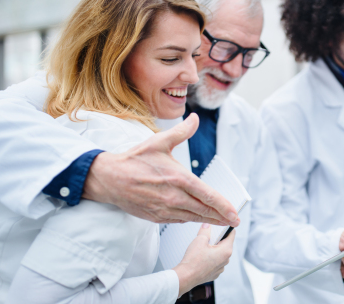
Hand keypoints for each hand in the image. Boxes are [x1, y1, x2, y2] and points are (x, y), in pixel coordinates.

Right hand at [83, 114, 238, 225]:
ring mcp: (164, 209)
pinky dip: (191, 220)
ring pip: (192, 218)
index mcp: (178, 178)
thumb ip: (181, 132)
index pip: (207, 195)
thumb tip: (195, 119)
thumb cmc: (134, 161)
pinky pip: (179, 220)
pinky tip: (197, 219)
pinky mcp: (156, 217)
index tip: (234, 213)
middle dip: (221, 217)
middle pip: (203, 210)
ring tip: (221, 223)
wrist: (108, 179)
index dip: (223, 206)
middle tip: (234, 221)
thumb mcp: (159, 141)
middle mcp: (173, 197)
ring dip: (208, 221)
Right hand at [173, 223, 234, 295]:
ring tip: (204, 247)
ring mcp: (220, 268)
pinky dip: (211, 258)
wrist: (186, 277)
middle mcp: (226, 260)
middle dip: (218, 239)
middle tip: (209, 236)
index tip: (222, 225)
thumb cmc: (193, 261)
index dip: (226, 228)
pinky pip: (215, 262)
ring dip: (214, 249)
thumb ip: (206, 230)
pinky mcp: (214, 273)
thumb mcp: (200, 239)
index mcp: (226, 250)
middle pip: (225, 244)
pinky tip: (202, 257)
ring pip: (220, 253)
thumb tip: (207, 225)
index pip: (232, 234)